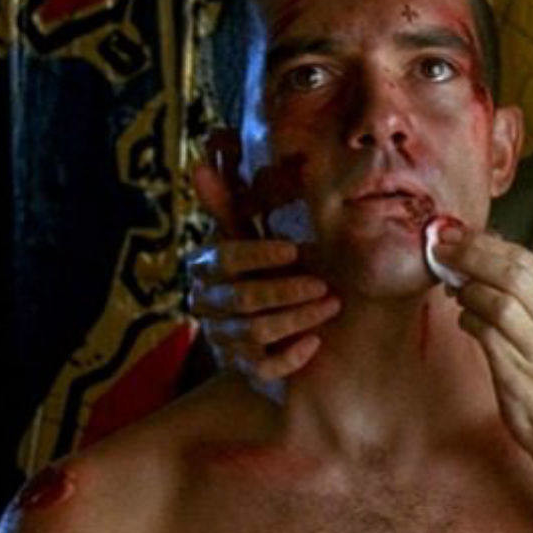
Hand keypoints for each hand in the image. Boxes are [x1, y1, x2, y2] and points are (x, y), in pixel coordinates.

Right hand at [187, 158, 338, 379]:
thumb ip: (225, 202)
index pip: (225, 260)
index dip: (258, 254)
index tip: (294, 250)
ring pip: (255, 333)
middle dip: (286, 291)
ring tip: (331, 304)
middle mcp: (206, 305)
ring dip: (297, 318)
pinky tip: (315, 342)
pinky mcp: (242, 369)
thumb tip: (200, 163)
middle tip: (323, 283)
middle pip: (242, 299)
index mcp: (204, 268)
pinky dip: (291, 357)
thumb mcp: (241, 236)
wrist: (253, 323)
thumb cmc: (252, 268)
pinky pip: (263, 370)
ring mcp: (222, 339)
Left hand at [432, 222, 532, 470]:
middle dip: (469, 255)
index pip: (526, 259)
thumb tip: (481, 258)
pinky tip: (464, 322)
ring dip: (466, 290)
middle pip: (511, 272)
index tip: (455, 235)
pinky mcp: (520, 374)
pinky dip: (467, 320)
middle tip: (440, 249)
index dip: (485, 242)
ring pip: (497, 300)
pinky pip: (485, 333)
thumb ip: (527, 298)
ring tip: (453, 290)